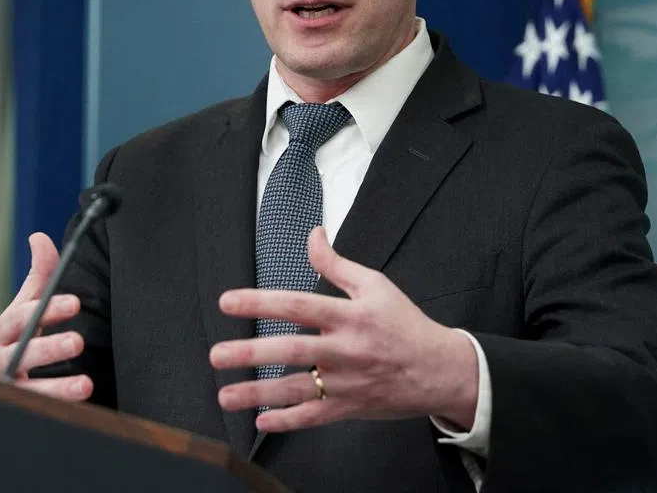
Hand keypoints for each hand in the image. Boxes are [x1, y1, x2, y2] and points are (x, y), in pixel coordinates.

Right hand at [0, 232, 92, 401]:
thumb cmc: (5, 340)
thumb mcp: (17, 310)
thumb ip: (36, 279)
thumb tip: (41, 237)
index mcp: (2, 330)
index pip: (23, 316)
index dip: (47, 308)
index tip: (73, 302)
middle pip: (22, 353)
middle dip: (49, 348)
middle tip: (78, 342)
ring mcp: (3, 388)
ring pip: (27, 390)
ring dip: (56, 389)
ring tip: (85, 385)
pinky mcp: (11, 412)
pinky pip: (31, 413)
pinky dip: (53, 412)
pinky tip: (77, 410)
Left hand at [209, 227, 478, 432]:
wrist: (439, 370)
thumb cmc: (405, 324)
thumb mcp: (375, 285)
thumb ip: (336, 264)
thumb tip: (312, 234)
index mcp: (349, 316)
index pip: (298, 305)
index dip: (260, 302)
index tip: (228, 302)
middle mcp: (345, 350)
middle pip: (292, 350)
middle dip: (251, 354)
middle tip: (216, 355)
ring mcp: (346, 382)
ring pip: (296, 389)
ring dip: (257, 393)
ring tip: (225, 395)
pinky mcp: (349, 407)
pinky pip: (313, 417)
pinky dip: (287, 421)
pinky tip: (262, 419)